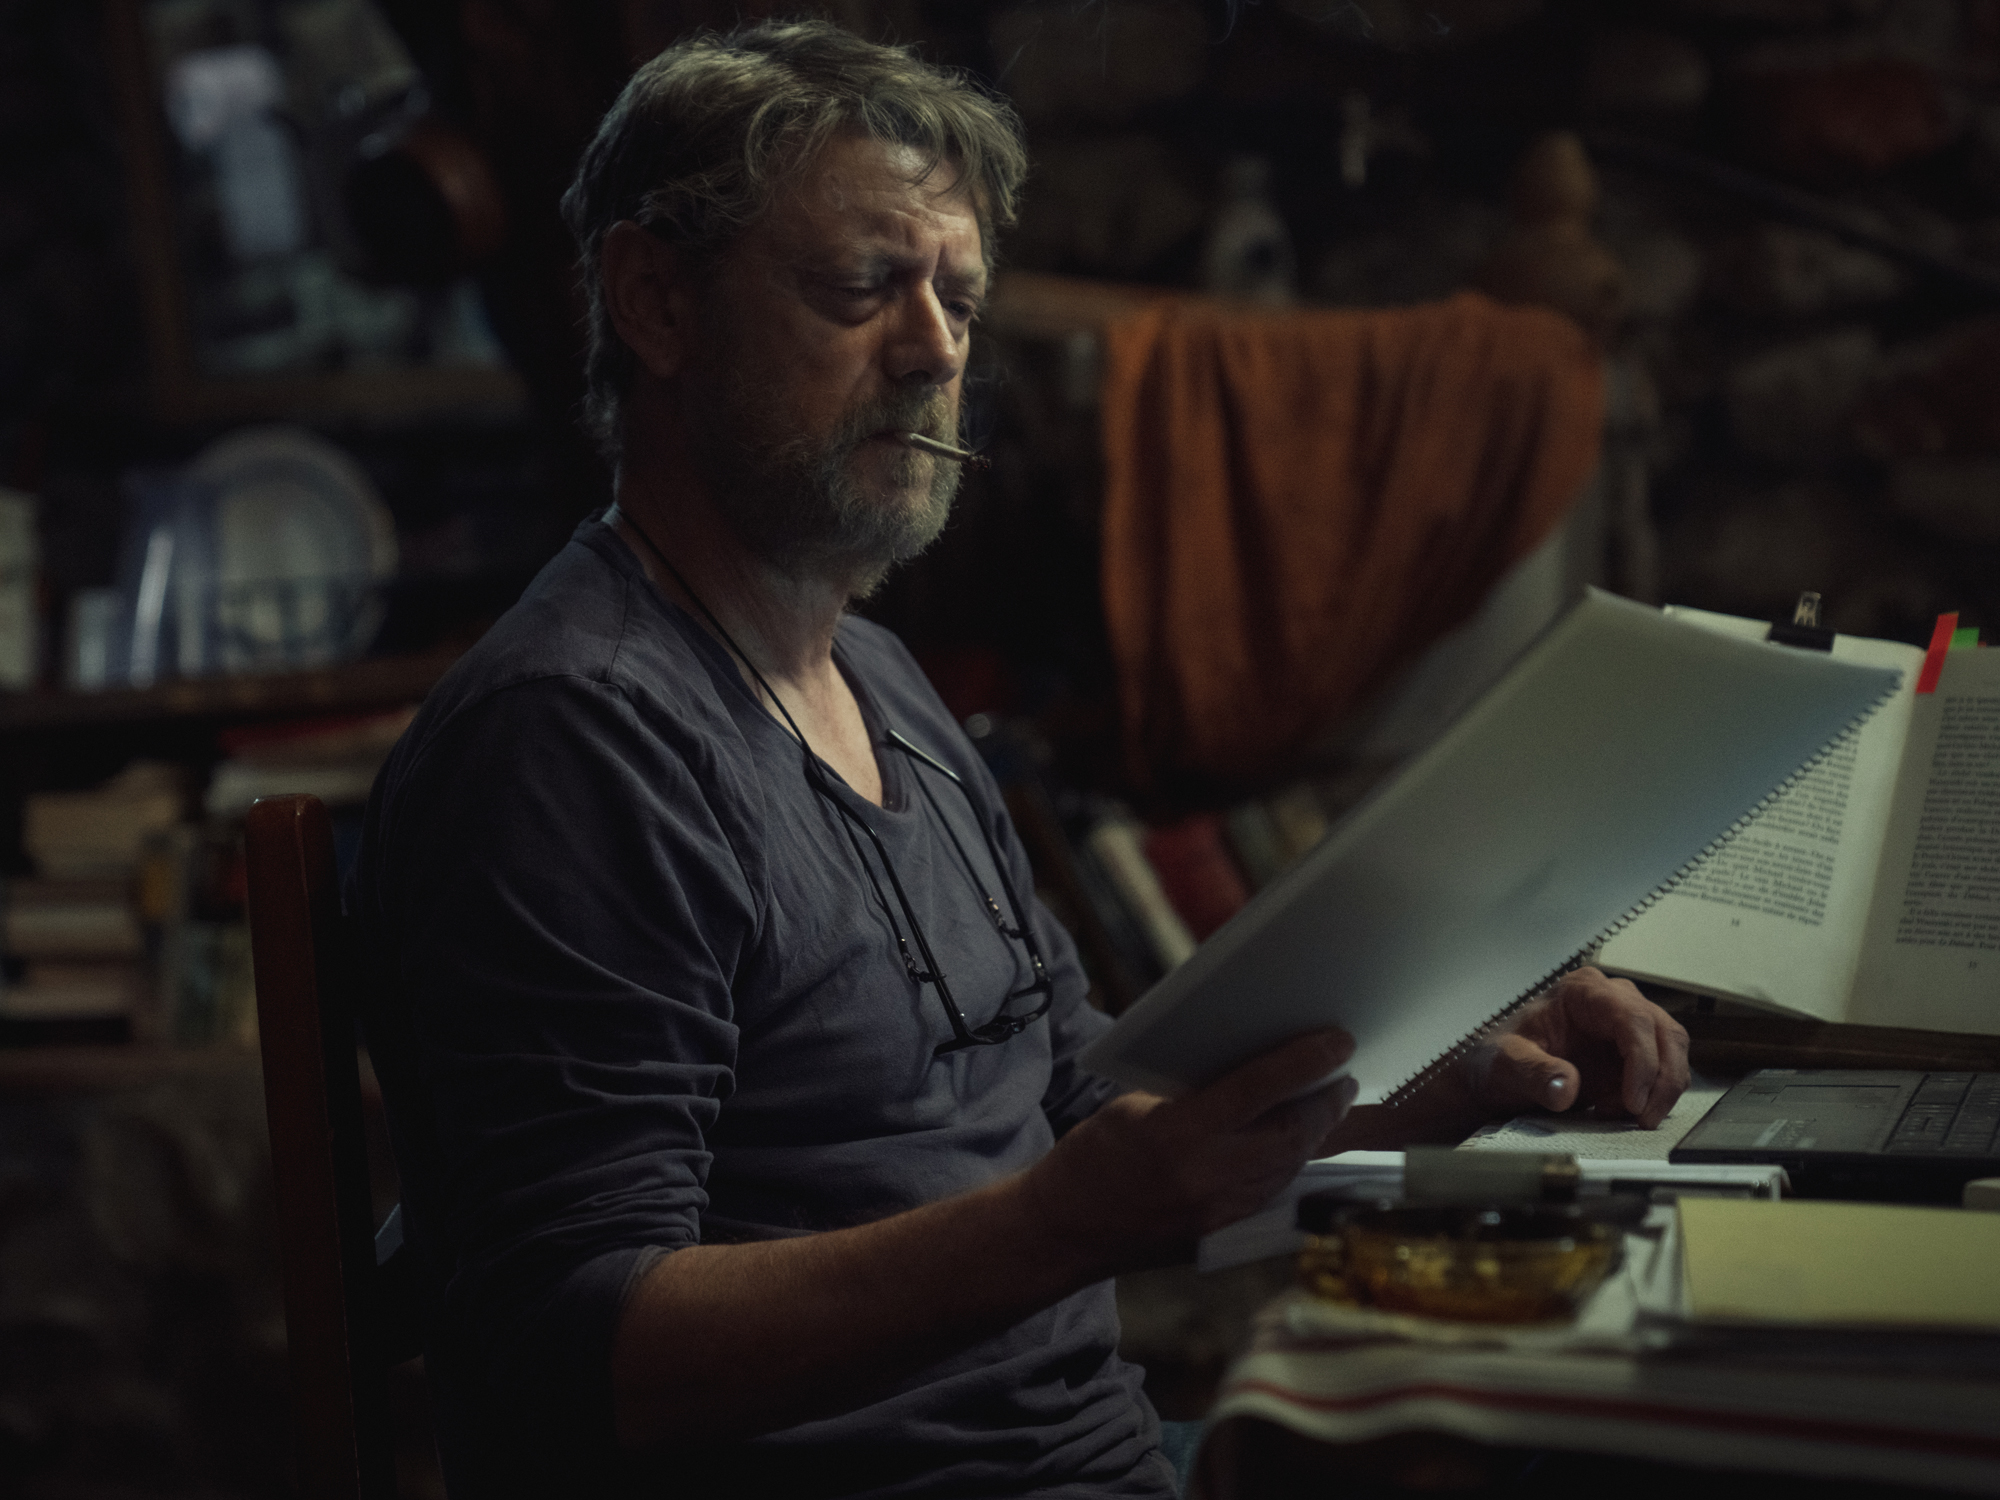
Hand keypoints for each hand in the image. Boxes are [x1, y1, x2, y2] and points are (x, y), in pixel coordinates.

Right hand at [1026, 1030, 1357, 1272]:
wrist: (1062, 1231)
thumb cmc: (1090, 1158)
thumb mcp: (1132, 1108)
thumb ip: (1192, 1094)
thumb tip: (1247, 1074)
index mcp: (1176, 1134)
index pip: (1259, 1088)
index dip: (1305, 1062)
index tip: (1339, 1040)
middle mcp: (1206, 1177)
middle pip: (1292, 1134)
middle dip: (1326, 1101)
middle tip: (1344, 1074)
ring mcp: (1218, 1213)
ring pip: (1289, 1166)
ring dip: (1315, 1133)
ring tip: (1329, 1103)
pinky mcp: (1221, 1235)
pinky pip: (1272, 1192)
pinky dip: (1290, 1162)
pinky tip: (1294, 1142)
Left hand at [1468, 967, 1688, 1127]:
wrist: (1500, 1075)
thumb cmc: (1501, 1059)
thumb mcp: (1507, 1066)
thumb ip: (1534, 1074)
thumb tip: (1566, 1087)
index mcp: (1583, 991)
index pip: (1632, 1017)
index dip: (1642, 1060)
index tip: (1633, 1100)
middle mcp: (1613, 1001)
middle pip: (1665, 1034)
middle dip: (1662, 1080)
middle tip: (1642, 1118)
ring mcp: (1628, 1026)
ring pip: (1673, 1052)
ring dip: (1661, 1091)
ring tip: (1625, 1117)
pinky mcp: (1635, 1053)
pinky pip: (1664, 1072)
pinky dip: (1653, 1096)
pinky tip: (1620, 1112)